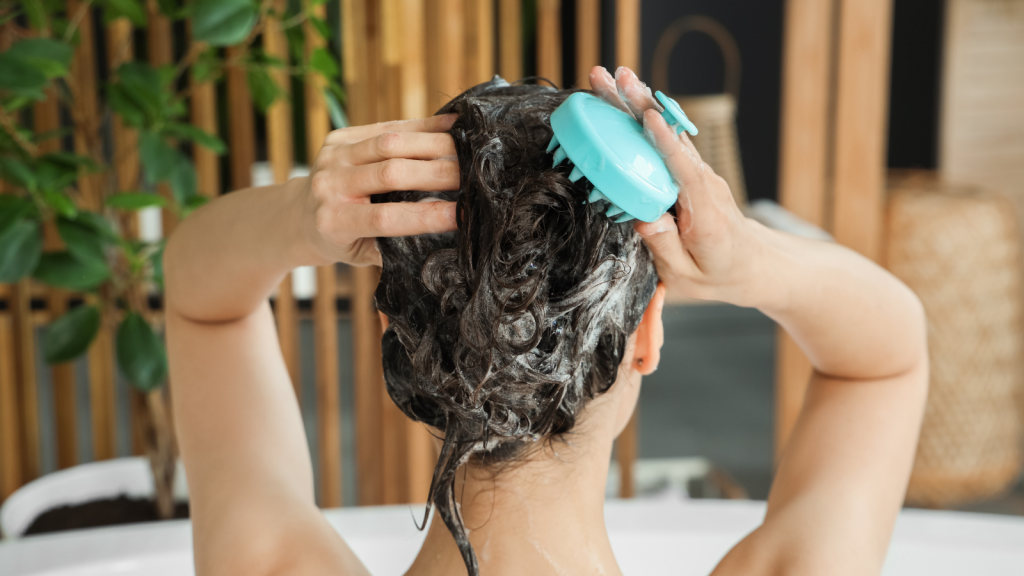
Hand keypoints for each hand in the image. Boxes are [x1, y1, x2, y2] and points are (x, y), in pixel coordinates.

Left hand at [300, 114, 460, 266]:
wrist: (296, 214)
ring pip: (391, 143)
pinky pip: (387, 126)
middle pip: (391, 173)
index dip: (425, 216)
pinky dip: (422, 126)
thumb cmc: (338, 240)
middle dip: (437, 174)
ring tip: (467, 150)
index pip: (385, 218)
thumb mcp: (362, 255)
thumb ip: (396, 249)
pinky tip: (451, 127)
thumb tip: (445, 241)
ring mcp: (332, 156)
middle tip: (474, 178)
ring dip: (434, 145)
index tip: (460, 215)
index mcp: (334, 222)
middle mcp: (329, 185)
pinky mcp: (340, 136)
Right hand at [588, 66, 768, 306]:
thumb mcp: (689, 277)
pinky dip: (643, 118)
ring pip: (666, 133)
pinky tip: (623, 98)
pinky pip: (665, 141)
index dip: (665, 142)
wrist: (753, 264)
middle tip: (616, 78)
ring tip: (612, 78)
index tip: (647, 118)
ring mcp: (697, 173)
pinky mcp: (688, 172)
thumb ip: (666, 249)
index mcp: (705, 212)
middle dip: (641, 106)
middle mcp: (703, 184)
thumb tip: (642, 220)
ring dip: (638, 104)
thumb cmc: (720, 273)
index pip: (685, 170)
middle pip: (670, 139)